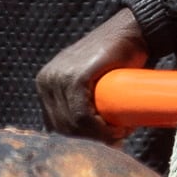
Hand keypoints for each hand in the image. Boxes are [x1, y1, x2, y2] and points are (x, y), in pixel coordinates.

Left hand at [37, 7, 150, 140]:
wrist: (131, 32)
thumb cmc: (116, 60)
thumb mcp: (90, 81)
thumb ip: (79, 101)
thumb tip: (82, 140)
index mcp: (45, 84)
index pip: (54, 125)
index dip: (79, 141)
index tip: (104, 144)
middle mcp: (46, 80)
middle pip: (62, 128)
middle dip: (90, 142)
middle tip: (118, 141)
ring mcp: (58, 78)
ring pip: (73, 125)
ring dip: (99, 137)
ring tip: (122, 133)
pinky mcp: (75, 77)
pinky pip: (82, 116)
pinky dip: (100, 129)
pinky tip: (117, 130)